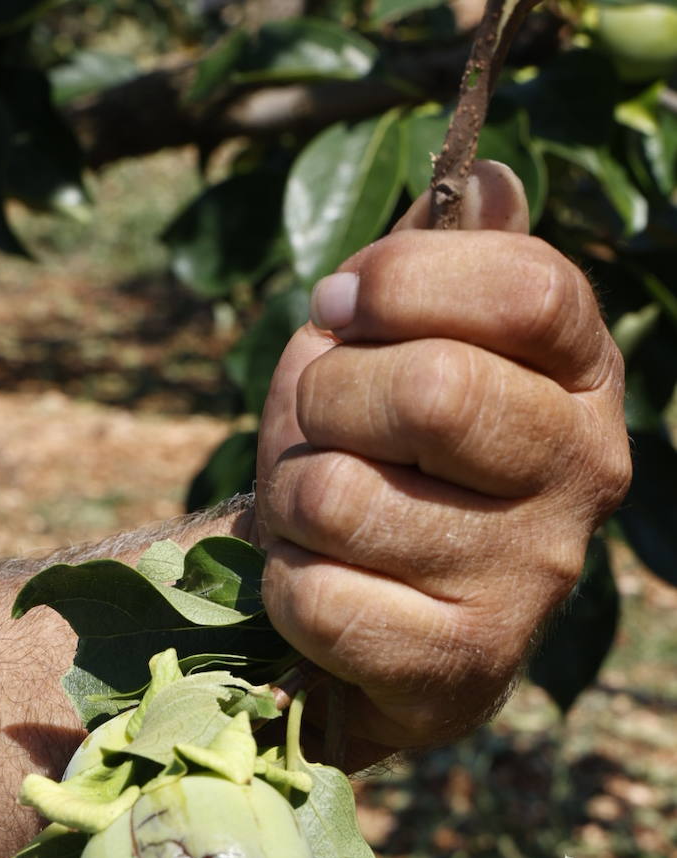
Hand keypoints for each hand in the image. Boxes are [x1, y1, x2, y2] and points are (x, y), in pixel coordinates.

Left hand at [255, 161, 630, 765]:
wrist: (385, 634)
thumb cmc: (384, 466)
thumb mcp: (403, 350)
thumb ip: (436, 272)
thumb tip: (485, 181)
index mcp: (583, 379)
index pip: (526, 287)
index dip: (403, 282)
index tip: (338, 309)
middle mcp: (584, 475)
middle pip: (434, 390)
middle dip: (325, 400)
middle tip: (319, 430)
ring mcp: (532, 581)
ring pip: (341, 498)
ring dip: (289, 501)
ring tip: (316, 519)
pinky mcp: (463, 668)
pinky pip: (316, 597)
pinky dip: (281, 586)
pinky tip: (319, 587)